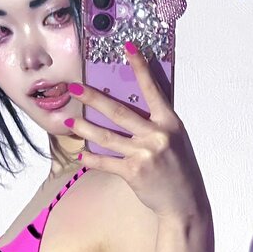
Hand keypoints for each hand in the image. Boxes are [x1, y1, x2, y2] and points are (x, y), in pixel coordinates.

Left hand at [67, 43, 209, 220]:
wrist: (185, 203)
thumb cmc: (180, 170)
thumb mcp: (175, 141)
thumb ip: (156, 125)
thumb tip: (132, 108)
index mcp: (170, 122)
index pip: (152, 89)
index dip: (140, 67)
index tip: (127, 48)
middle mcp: (157, 135)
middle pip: (119, 111)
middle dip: (93, 98)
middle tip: (73, 87)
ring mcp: (144, 153)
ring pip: (107, 136)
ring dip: (84, 128)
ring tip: (67, 120)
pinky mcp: (133, 171)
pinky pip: (106, 162)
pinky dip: (92, 159)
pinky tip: (81, 155)